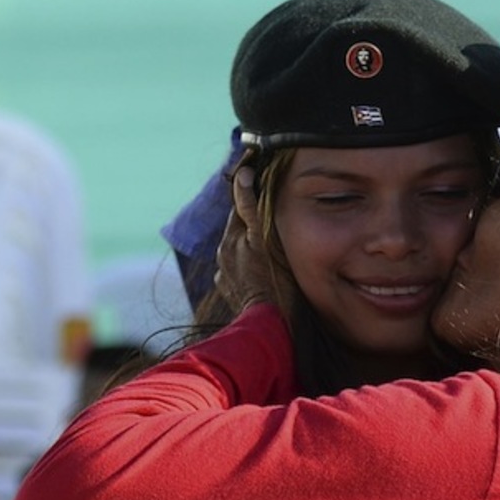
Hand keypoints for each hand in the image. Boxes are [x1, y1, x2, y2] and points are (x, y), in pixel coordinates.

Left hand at [214, 167, 276, 311]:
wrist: (269, 325)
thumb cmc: (275, 281)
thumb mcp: (267, 238)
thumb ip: (251, 207)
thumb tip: (243, 175)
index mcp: (232, 239)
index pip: (241, 208)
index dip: (254, 200)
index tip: (268, 195)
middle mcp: (224, 255)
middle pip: (239, 230)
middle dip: (253, 226)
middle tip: (276, 226)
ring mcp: (226, 276)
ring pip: (240, 252)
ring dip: (251, 249)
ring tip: (271, 252)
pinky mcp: (231, 293)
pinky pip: (240, 274)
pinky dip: (249, 270)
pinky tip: (264, 274)